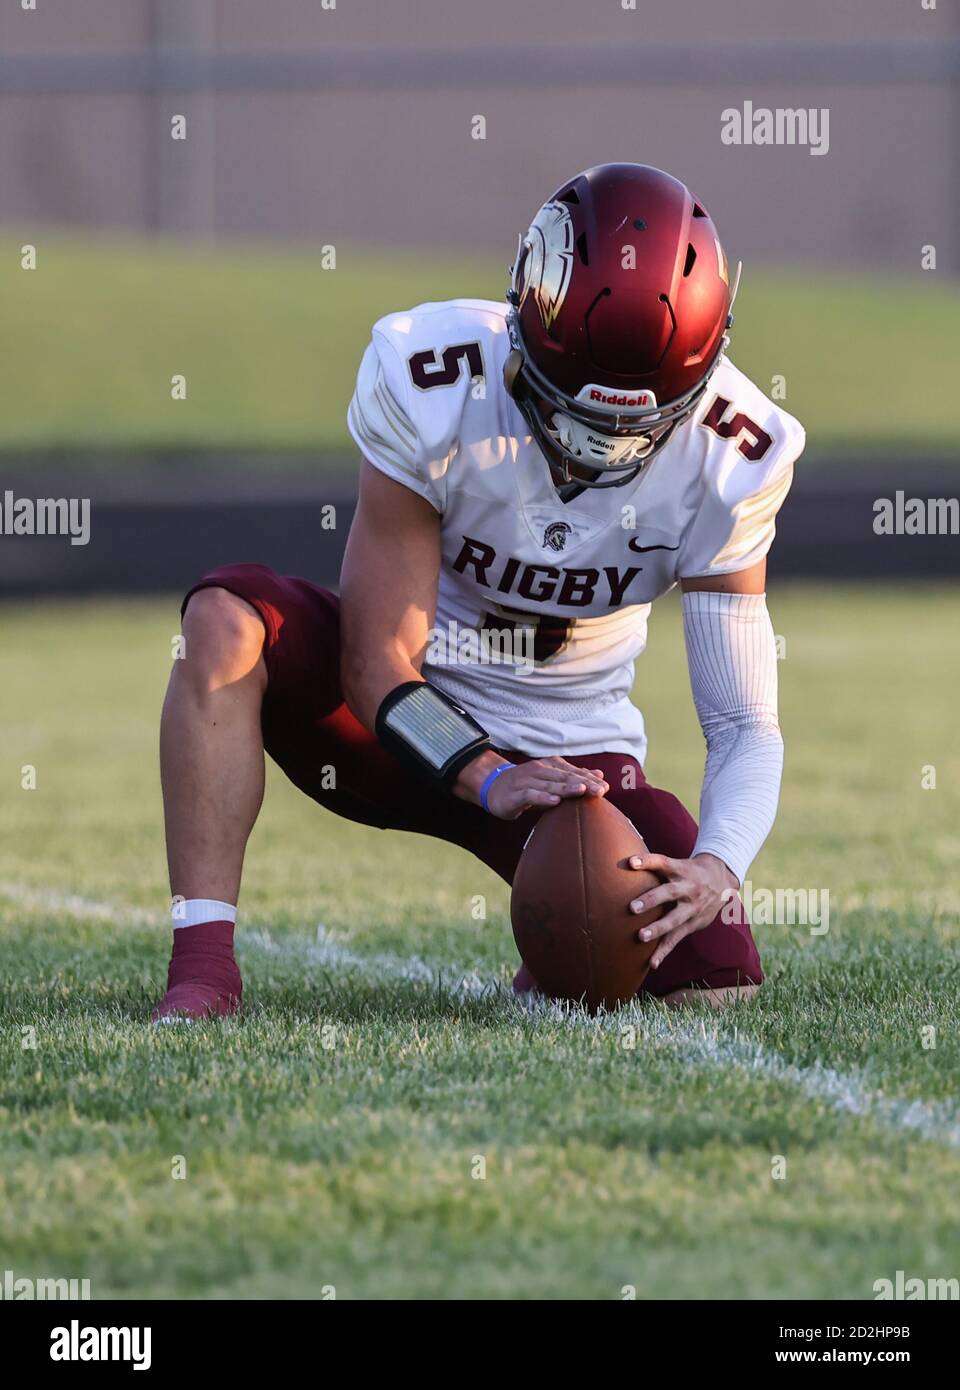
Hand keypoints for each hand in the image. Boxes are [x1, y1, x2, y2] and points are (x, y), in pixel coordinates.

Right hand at [454, 751, 607, 820]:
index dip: (589, 780)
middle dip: (583, 784)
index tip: (605, 788)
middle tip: (600, 791)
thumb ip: (574, 778)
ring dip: (566, 788)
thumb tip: (600, 775)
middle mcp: (540, 771)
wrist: (493, 786)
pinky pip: (531, 795)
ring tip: (582, 791)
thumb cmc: (527, 786)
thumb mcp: (551, 781)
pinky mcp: (515, 794)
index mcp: (550, 767)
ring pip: (550, 785)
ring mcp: (527, 781)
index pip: (573, 773)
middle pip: (564, 778)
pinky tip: (555, 801)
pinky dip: (543, 798)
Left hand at [628, 852, 737, 969]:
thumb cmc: (689, 871)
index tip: (631, 862)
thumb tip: (626, 862)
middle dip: (652, 900)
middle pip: (670, 892)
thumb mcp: (678, 863)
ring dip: (658, 928)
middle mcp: (689, 888)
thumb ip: (657, 866)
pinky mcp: (693, 924)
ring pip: (675, 919)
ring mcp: (692, 907)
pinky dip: (664, 951)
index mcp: (682, 870)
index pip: (664, 862)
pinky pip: (677, 938)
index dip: (648, 861)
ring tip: (641, 937)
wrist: (723, 880)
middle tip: (632, 908)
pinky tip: (652, 963)